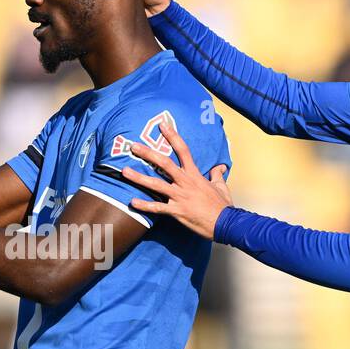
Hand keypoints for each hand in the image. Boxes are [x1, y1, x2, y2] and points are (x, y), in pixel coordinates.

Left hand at [119, 116, 231, 237]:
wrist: (225, 223)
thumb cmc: (223, 205)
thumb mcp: (222, 186)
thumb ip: (217, 175)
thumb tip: (219, 167)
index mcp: (195, 174)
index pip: (183, 150)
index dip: (172, 136)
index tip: (162, 125)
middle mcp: (185, 182)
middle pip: (164, 163)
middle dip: (148, 153)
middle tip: (133, 146)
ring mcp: (180, 196)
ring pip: (156, 184)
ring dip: (138, 177)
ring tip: (124, 171)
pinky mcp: (177, 211)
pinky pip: (157, 207)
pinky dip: (144, 205)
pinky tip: (132, 202)